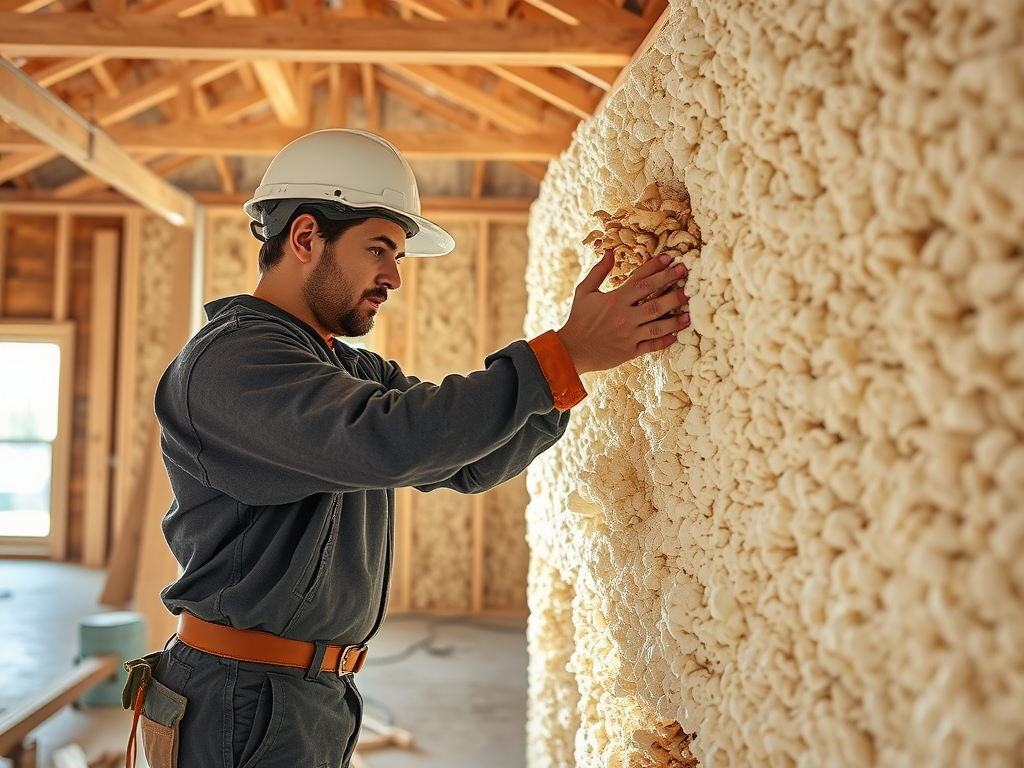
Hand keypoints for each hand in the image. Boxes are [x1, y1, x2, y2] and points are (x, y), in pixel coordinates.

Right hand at [556, 250, 690, 374]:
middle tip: (689, 278)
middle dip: (673, 287)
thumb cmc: (578, 319)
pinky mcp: (630, 351)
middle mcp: (624, 316)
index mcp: (614, 299)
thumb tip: (610, 252)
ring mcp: (629, 334)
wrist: (571, 350)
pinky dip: (665, 340)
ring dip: (676, 317)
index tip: (671, 258)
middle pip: (655, 300)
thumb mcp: (584, 291)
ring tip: (691, 310)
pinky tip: (677, 334)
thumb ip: (598, 272)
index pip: (640, 280)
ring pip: (658, 324)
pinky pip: (651, 345)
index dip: (657, 267)